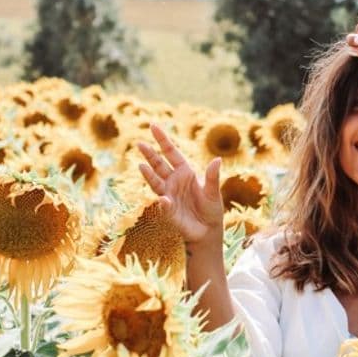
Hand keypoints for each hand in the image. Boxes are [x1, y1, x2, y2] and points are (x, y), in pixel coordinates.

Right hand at [137, 125, 223, 248]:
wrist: (208, 230)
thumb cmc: (211, 208)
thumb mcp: (213, 191)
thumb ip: (213, 177)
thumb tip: (217, 159)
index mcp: (185, 171)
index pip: (171, 152)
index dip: (163, 140)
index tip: (153, 126)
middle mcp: (174, 181)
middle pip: (159, 164)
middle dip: (150, 154)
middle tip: (139, 143)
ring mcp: (169, 194)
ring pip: (155, 182)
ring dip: (149, 175)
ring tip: (141, 166)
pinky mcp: (168, 210)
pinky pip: (164, 204)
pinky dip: (164, 202)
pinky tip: (164, 199)